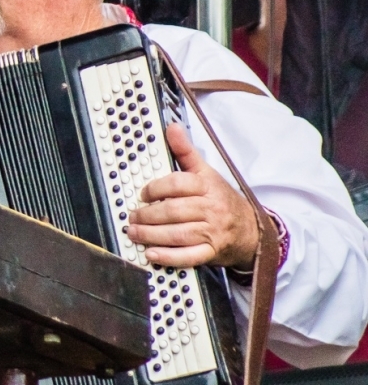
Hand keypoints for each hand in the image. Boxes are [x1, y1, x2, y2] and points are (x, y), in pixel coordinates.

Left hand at [125, 123, 258, 270]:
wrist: (251, 229)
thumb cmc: (222, 199)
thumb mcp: (206, 172)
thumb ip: (185, 151)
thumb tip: (171, 127)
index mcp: (208, 186)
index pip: (178, 184)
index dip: (155, 189)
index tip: (143, 194)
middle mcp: (211, 209)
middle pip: (173, 211)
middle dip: (147, 215)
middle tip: (132, 217)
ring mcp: (212, 232)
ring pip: (177, 234)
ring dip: (151, 235)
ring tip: (134, 232)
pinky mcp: (212, 252)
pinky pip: (188, 256)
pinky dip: (168, 257)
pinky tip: (151, 254)